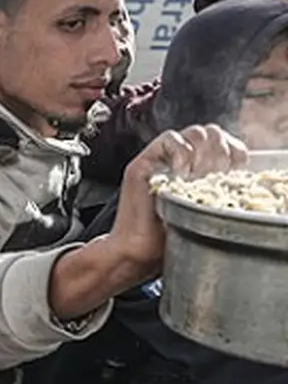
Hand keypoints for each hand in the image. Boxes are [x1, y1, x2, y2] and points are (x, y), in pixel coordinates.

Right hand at [110, 125, 246, 269]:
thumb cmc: (170, 238)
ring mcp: (161, 160)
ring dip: (203, 152)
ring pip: (194, 132)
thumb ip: (223, 189)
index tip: (237, 171)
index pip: (227, 142)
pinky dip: (181, 152)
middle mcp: (181, 161)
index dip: (236, 152)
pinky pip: (169, 139)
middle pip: (213, 133)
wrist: (139, 252)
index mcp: (200, 169)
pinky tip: (182, 174)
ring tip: (199, 175)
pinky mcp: (143, 163)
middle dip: (221, 152)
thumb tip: (243, 174)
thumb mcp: (208, 211)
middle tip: (216, 175)